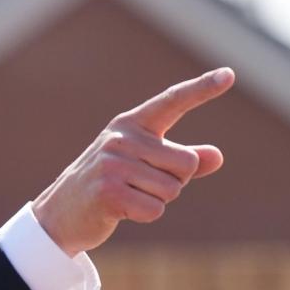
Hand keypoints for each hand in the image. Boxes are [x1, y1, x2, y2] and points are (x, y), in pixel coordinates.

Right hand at [32, 68, 234, 254]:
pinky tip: (122, 210)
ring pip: (172, 189)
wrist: (61, 213)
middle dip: (175, 182)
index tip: (229, 75)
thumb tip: (217, 156)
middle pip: (186, 163)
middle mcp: (121, 139)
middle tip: (140, 185)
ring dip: (158, 201)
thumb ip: (180, 160)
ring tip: (129, 196)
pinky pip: (155, 209)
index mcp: (131, 125)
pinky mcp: (109, 192)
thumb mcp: (143, 166)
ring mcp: (112, 164)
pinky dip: (145, 215)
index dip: (201, 89)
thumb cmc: (109, 186)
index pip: (172, 102)